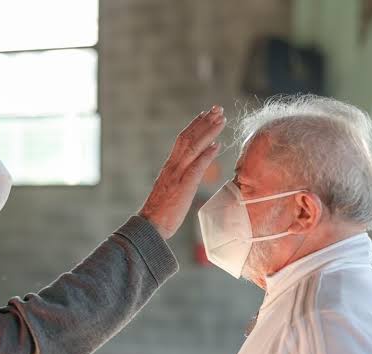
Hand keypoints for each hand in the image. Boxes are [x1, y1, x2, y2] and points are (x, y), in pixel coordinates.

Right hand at [139, 105, 225, 239]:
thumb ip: (180, 178)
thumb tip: (192, 171)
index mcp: (170, 167)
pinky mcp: (183, 187)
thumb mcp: (172, 190)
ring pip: (192, 147)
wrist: (150, 226)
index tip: (206, 114)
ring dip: (208, 132)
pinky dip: (206, 155)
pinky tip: (217, 145)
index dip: (195, 125)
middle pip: (188, 138)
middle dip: (204, 122)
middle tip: (217, 109)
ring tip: (221, 120)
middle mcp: (172, 167)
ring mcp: (177, 176)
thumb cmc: (161, 212)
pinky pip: (195, 168)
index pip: (182, 140)